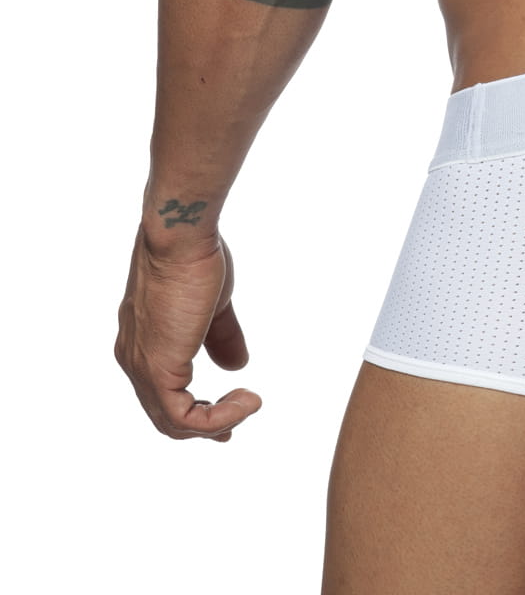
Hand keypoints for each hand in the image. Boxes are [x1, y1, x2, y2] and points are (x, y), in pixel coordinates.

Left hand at [115, 226, 261, 439]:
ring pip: (172, 423)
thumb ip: (221, 337)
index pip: (162, 391)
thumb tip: (237, 365)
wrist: (180, 238)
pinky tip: (247, 399)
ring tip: (249, 404)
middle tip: (234, 426)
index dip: (196, 407)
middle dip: (204, 425)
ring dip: (216, 421)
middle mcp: (135, 358)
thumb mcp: (213, 305)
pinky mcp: (158, 369)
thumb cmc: (195, 259)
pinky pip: (184, 417)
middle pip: (164, 414)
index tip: (233, 405)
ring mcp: (143, 366)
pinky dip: (218, 417)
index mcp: (144, 342)